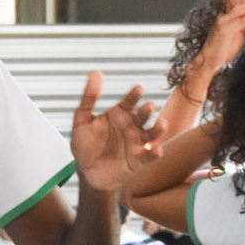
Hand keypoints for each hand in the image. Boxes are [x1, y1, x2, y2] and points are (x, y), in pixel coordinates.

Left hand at [71, 75, 157, 192]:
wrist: (86, 172)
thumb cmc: (85, 145)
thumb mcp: (82, 120)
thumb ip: (89, 98)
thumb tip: (96, 73)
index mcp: (119, 115)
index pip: (129, 102)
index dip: (134, 96)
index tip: (138, 89)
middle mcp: (131, 127)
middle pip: (142, 116)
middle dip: (147, 111)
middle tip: (149, 105)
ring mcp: (136, 144)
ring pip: (151, 134)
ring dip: (158, 129)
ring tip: (162, 123)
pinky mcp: (138, 161)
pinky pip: (149, 157)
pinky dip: (155, 153)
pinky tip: (157, 150)